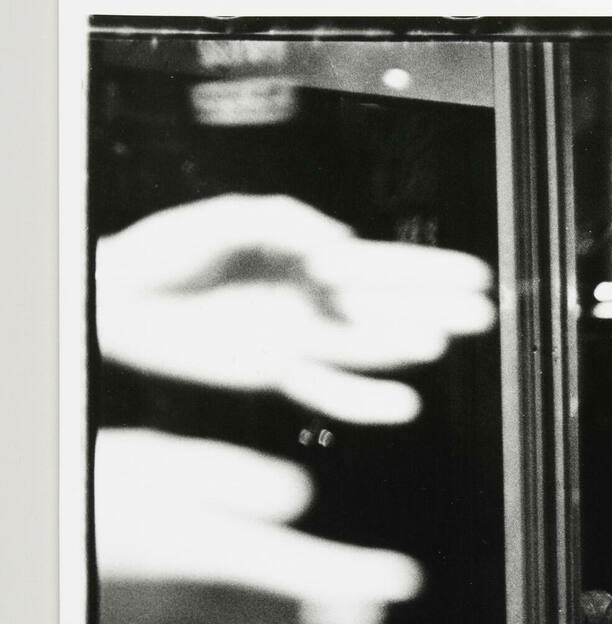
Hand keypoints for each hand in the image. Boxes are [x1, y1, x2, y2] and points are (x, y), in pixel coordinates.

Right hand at [94, 429, 425, 623]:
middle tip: (372, 606)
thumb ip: (225, 479)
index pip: (299, 572)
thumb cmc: (81, 494)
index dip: (359, 576)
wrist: (26, 552)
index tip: (404, 579)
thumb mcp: (148, 463)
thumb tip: (297, 498)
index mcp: (191, 553)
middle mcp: (181, 610)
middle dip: (338, 615)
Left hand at [96, 193, 494, 423]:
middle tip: (480, 314)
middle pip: (386, 306)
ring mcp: (298, 338)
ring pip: (365, 346)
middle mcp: (312, 300)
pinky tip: (402, 404)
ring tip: (438, 344)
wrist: (118, 301)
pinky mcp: (277, 373)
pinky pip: (330, 391)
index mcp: (308, 257)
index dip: (428, 271)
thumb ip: (283, 222)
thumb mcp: (225, 219)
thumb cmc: (164, 252)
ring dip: (402, 347)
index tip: (473, 276)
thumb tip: (339, 243)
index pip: (381, 265)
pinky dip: (366, 401)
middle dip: (435, 309)